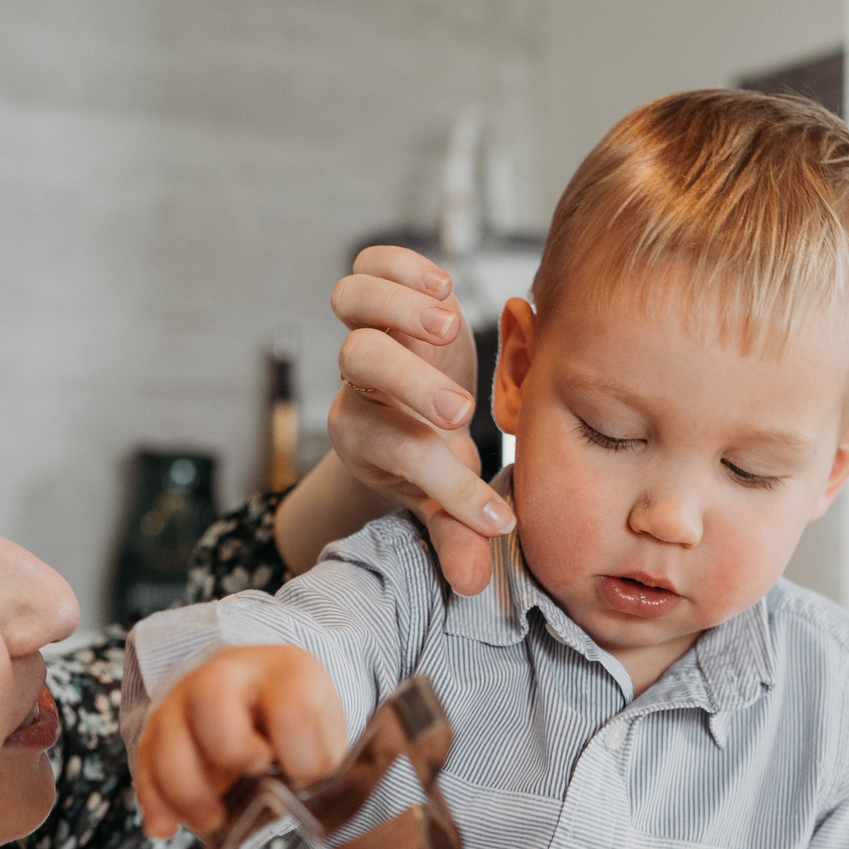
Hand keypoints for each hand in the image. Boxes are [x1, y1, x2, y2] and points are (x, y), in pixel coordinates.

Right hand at [131, 644, 346, 839]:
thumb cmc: (298, 727)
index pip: (293, 708)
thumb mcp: (323, 739)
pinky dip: (154, 800)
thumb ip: (313, 767)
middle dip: (231, 749)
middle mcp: (228, 675)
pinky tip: (165, 828)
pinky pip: (145, 762)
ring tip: (212, 821)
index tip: (305, 776)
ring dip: (187, 789)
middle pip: (211, 696)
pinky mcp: (159, 730)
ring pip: (167, 735)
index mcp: (286, 671)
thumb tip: (286, 805)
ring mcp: (185, 699)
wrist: (265, 703)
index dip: (301, 755)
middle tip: (254, 776)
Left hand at [324, 245, 515, 591]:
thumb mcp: (441, 501)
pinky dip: (401, 267)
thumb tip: (471, 583)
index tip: (495, 515)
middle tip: (458, 412)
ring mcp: (368, 332)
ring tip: (449, 323)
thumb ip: (455, 533)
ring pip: (353, 303)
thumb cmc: (428, 456)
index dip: (446, 487)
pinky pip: (369, 264)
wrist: (411, 413)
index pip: (399, 454)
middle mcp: (358, 383)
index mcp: (366, 438)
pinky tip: (443, 288)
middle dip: (408, 385)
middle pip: (360, 364)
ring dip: (399, 309)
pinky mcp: (383, 296)